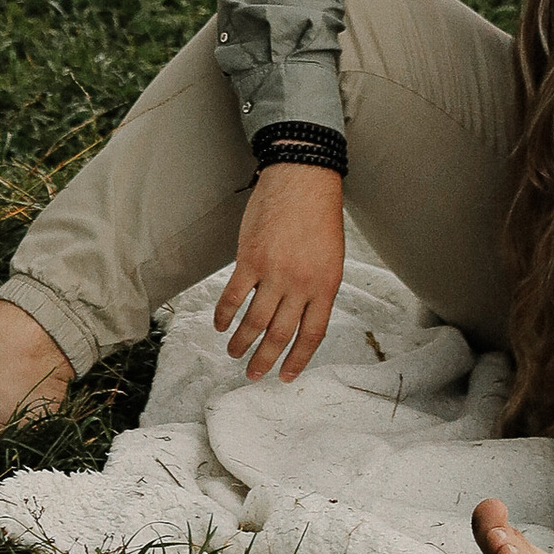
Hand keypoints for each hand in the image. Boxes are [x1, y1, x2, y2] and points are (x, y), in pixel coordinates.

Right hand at [212, 162, 344, 380]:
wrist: (303, 177)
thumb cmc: (319, 214)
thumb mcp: (332, 256)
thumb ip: (317, 288)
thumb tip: (301, 317)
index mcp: (326, 286)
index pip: (312, 335)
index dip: (298, 360)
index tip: (285, 377)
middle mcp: (300, 284)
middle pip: (280, 335)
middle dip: (265, 360)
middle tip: (253, 374)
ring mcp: (274, 273)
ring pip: (254, 322)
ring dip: (242, 343)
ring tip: (235, 353)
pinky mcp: (250, 259)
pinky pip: (234, 297)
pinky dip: (225, 315)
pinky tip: (221, 325)